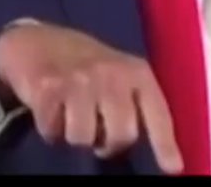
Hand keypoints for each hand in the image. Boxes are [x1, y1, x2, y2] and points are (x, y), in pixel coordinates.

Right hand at [0, 20, 182, 173]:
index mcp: (136, 72)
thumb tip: (152, 151)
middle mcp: (111, 73)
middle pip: (121, 134)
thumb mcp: (120, 75)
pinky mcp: (48, 87)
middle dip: (109, 144)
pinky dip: (50, 129)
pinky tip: (52, 111)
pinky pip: (52, 131)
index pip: (157, 113)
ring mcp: (79, 79)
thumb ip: (135, 105)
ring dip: (75, 136)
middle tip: (98, 133)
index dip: (165, 144)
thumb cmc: (87, 66)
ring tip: (72, 118)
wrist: (37, 41)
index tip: (173, 169)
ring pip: (83, 138)